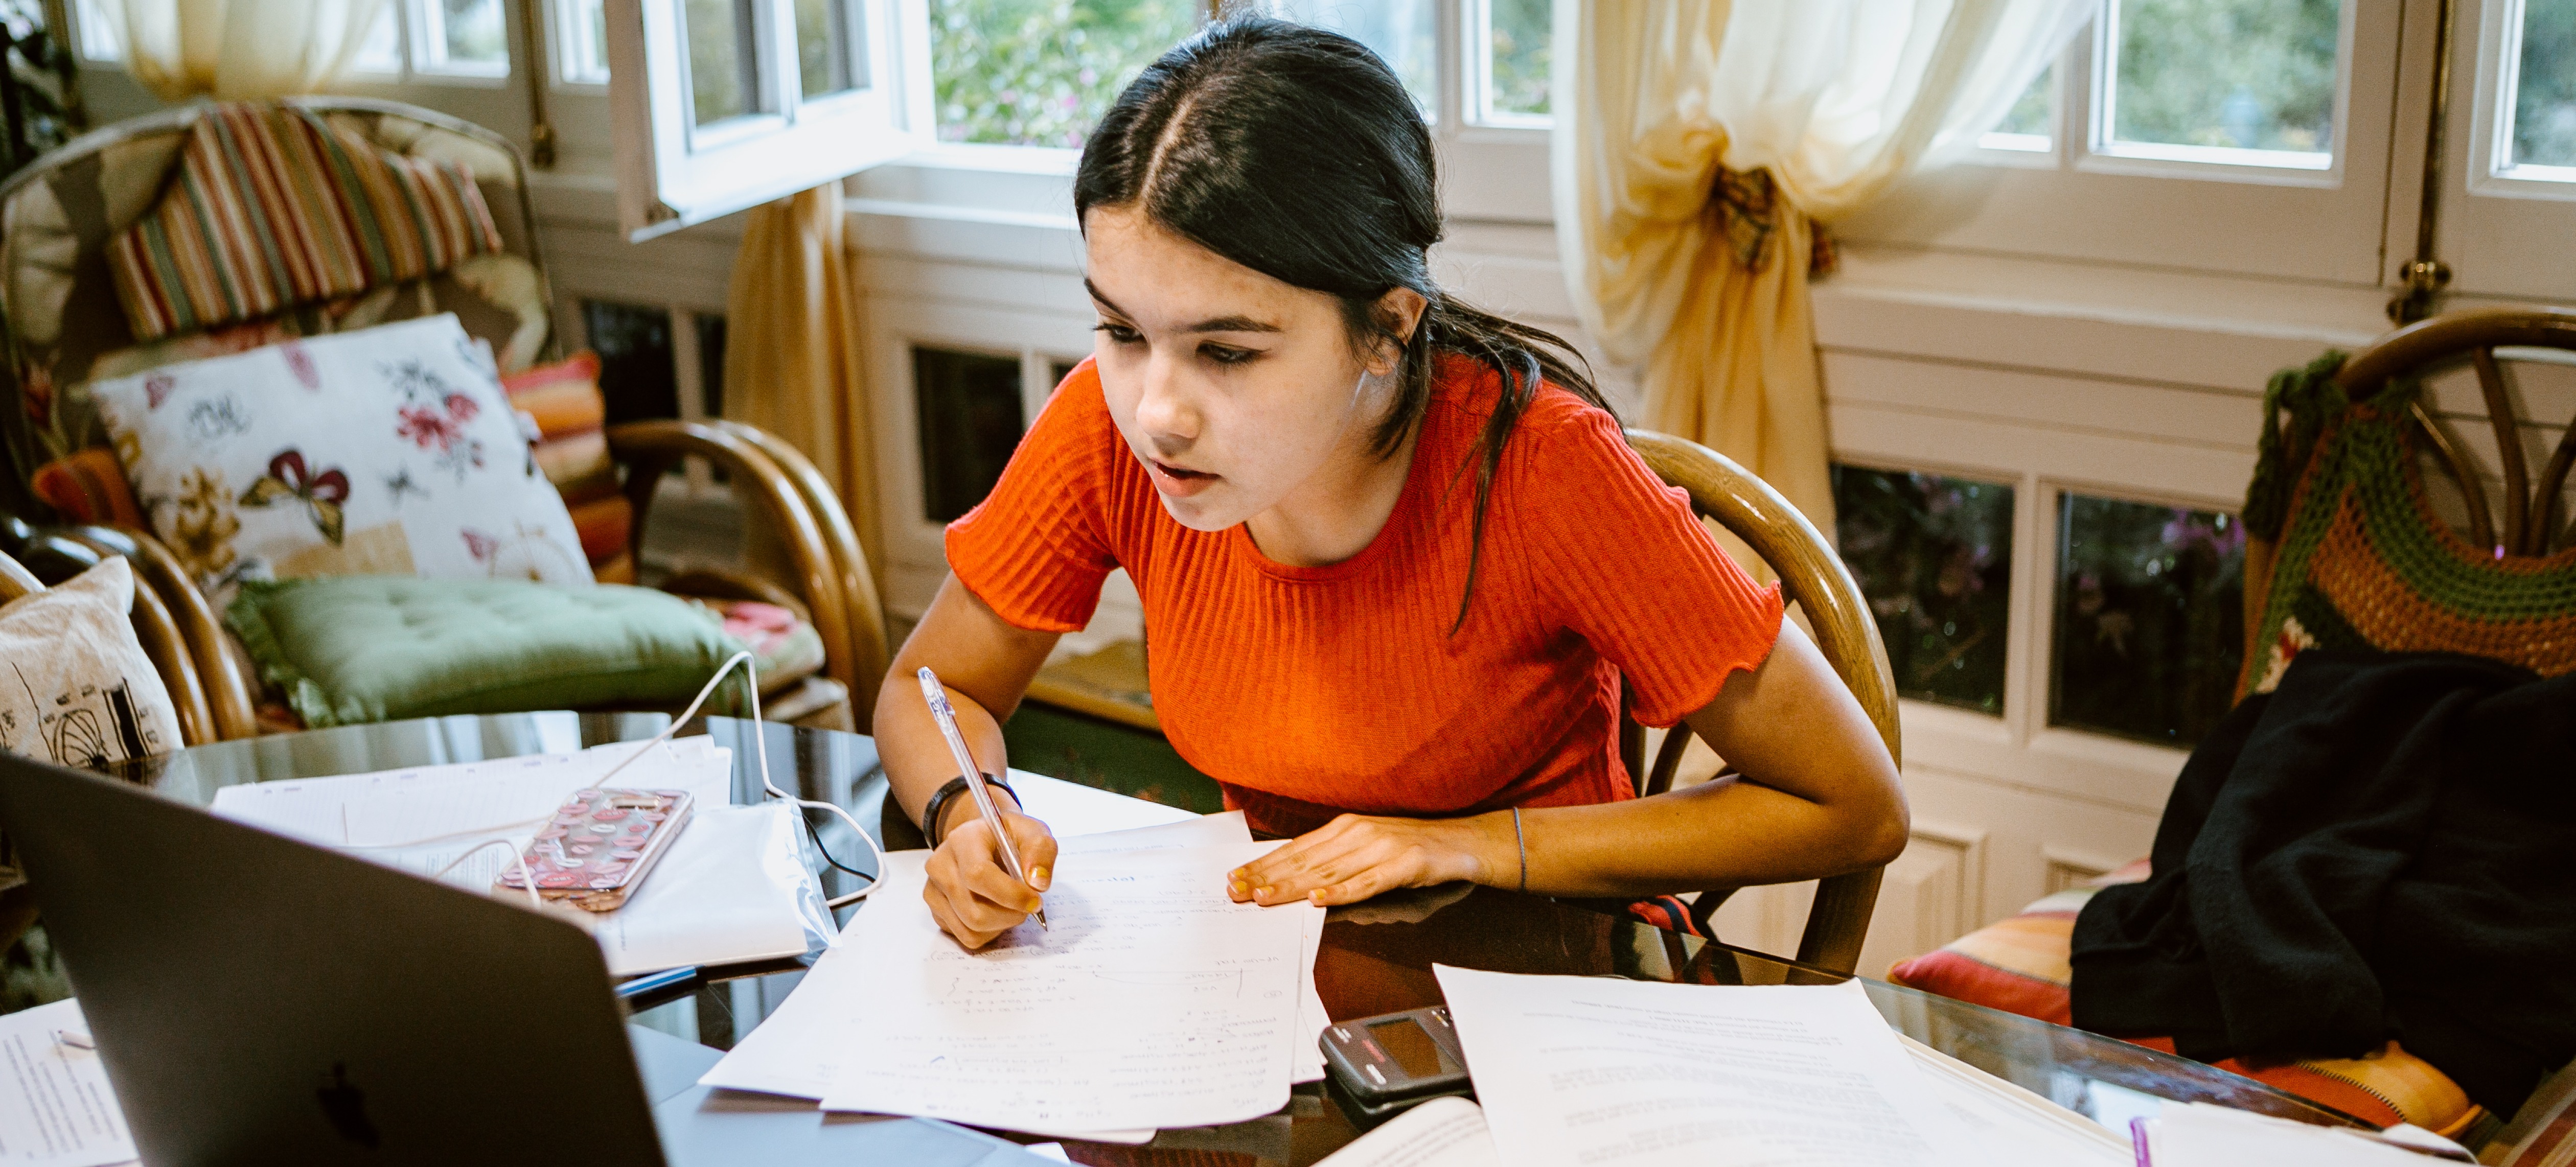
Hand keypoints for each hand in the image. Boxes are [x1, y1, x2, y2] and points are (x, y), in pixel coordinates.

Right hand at [924, 808, 1057, 948]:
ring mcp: (934, 889)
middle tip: (1028, 906)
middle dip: (1010, 915)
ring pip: (970, 929)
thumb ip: (1040, 851)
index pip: (978, 875)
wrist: (983, 840)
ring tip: (1011, 906)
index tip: (1035, 901)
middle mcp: (940, 865)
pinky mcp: (935, 910)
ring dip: (1001, 925)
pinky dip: (989, 932)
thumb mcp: (1032, 831)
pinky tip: (996, 911)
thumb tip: (1037, 884)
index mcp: (963, 839)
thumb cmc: (1008, 837)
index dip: (1010, 895)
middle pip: (974, 911)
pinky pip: (966, 936)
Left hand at [1227, 813, 1506, 907]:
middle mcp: (1358, 834)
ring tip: (1264, 897)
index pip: (1296, 848)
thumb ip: (1334, 858)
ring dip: (1293, 886)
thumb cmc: (1411, 847)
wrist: (1461, 843)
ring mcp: (1381, 848)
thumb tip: (1292, 874)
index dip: (1265, 864)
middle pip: (1305, 860)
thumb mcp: (1367, 846)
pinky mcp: (1404, 865)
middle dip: (1267, 876)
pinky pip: (1367, 883)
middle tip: (1236, 891)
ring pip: (1328, 872)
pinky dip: (1341, 892)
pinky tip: (1318, 900)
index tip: (1237, 877)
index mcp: (1345, 828)